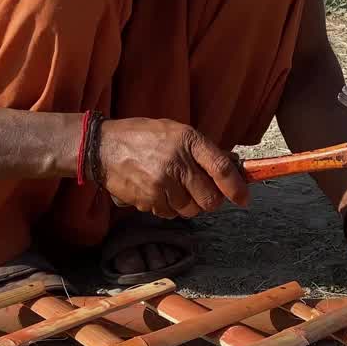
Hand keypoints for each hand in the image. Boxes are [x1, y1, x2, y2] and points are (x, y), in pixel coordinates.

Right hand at [97, 118, 248, 217]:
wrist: (103, 146)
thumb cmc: (142, 137)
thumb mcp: (175, 132)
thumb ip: (202, 150)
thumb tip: (232, 166)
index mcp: (189, 141)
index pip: (221, 168)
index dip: (237, 187)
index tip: (244, 198)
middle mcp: (178, 162)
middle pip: (209, 198)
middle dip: (209, 200)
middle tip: (201, 193)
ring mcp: (163, 183)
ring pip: (190, 210)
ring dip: (187, 204)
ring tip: (172, 188)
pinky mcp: (149, 199)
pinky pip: (170, 214)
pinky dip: (168, 208)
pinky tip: (157, 191)